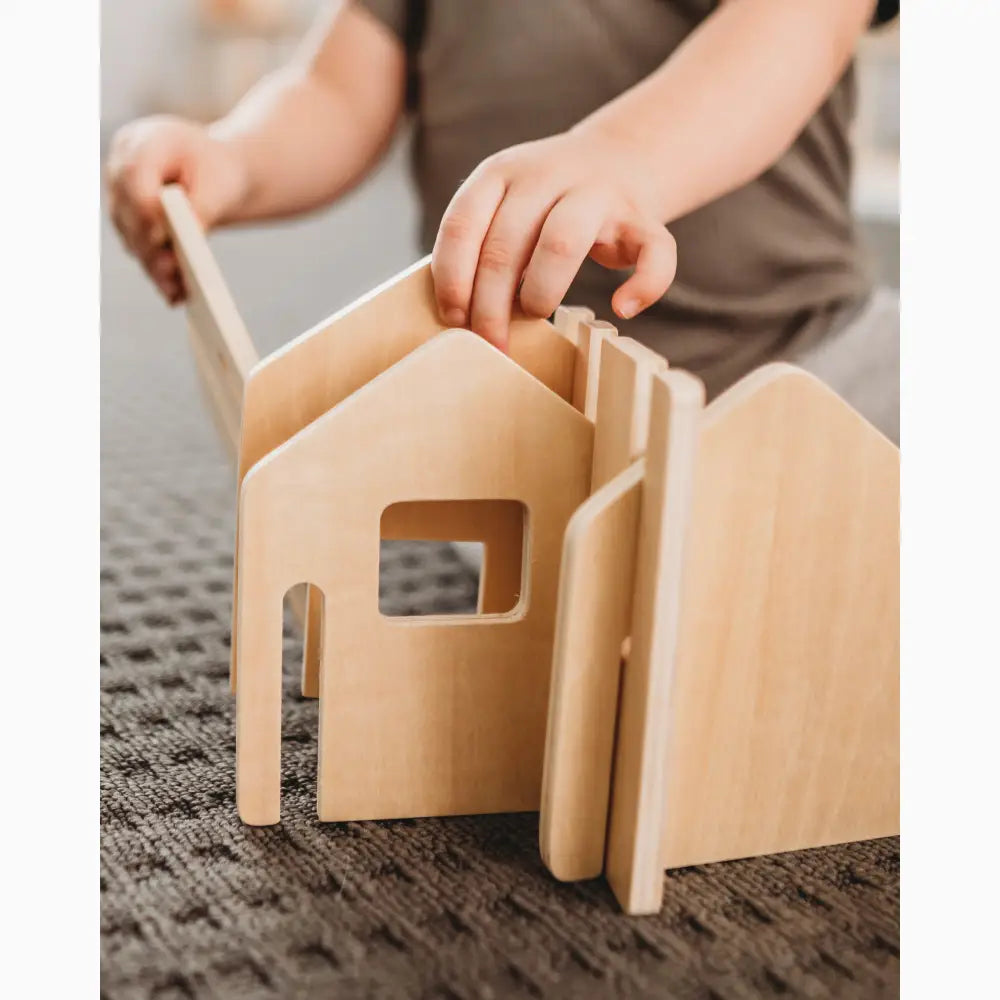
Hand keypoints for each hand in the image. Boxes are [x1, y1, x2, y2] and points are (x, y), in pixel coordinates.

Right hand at [106, 116, 250, 303]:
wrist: (213, 173)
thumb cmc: (219, 172)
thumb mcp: (219, 184)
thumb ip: (202, 207)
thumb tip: (188, 239)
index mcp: (143, 142)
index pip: (135, 179)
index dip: (148, 212)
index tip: (162, 240)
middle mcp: (120, 167)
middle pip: (130, 213)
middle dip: (153, 247)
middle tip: (173, 275)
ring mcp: (118, 196)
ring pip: (131, 236)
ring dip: (154, 265)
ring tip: (177, 290)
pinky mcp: (126, 221)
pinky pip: (139, 249)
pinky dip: (157, 271)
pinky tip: (175, 293)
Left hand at [431, 128, 675, 349]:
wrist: (617, 159)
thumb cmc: (543, 207)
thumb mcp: (502, 206)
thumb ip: (478, 244)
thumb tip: (456, 315)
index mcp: (501, 172)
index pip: (463, 224)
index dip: (453, 278)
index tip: (454, 319)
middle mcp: (547, 174)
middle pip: (509, 244)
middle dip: (492, 304)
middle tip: (490, 343)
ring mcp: (598, 193)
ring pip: (563, 242)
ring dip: (542, 292)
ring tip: (537, 318)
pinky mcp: (642, 218)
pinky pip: (652, 253)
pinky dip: (642, 286)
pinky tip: (621, 308)